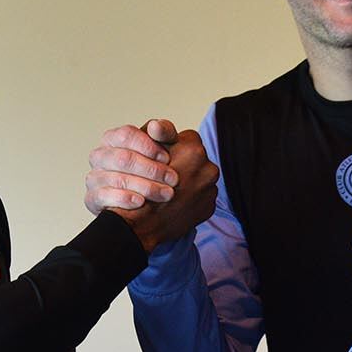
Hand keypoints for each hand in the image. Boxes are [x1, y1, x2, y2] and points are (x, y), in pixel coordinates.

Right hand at [85, 119, 180, 211]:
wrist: (147, 199)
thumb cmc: (154, 166)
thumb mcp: (165, 145)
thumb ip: (164, 132)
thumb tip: (155, 127)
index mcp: (113, 138)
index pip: (126, 135)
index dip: (147, 146)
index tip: (167, 158)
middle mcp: (100, 156)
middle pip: (122, 158)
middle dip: (151, 169)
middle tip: (173, 179)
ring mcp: (94, 177)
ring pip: (116, 179)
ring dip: (145, 187)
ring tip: (165, 193)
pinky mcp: (92, 198)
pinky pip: (103, 197)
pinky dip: (123, 199)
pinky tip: (140, 201)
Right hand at [110, 128, 217, 251]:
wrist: (141, 225)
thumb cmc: (140, 187)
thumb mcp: (145, 153)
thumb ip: (158, 136)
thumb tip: (157, 126)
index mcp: (194, 150)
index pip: (188, 140)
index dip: (174, 149)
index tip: (165, 159)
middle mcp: (209, 168)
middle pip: (197, 160)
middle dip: (185, 166)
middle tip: (168, 177)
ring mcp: (211, 190)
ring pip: (201, 179)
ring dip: (190, 183)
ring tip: (171, 191)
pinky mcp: (209, 208)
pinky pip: (202, 198)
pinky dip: (192, 200)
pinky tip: (177, 203)